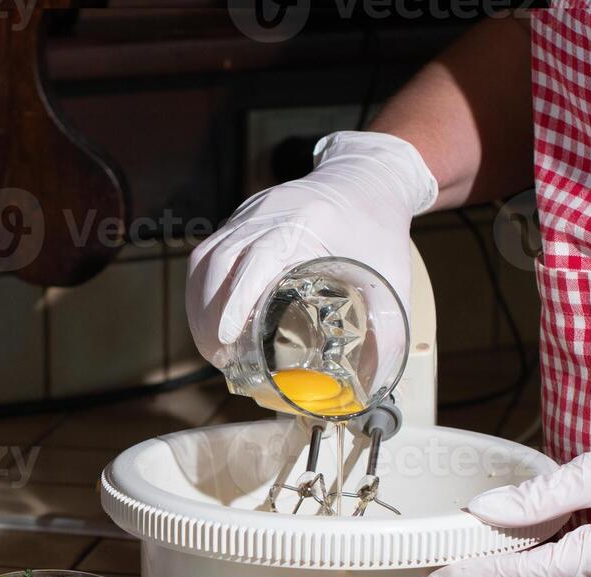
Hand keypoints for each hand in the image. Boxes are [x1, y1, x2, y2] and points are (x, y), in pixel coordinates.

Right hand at [185, 131, 436, 365]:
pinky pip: (207, 254)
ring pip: (205, 258)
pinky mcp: (239, 221)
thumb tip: (375, 383)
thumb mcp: (391, 275)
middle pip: (220, 260)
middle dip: (210, 314)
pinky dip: (202, 290)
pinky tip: (208, 319)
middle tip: (219, 357)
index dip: (238, 299)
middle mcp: (270, 212)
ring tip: (210, 346)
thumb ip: (386, 327)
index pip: (258, 257)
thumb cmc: (380, 228)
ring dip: (199, 306)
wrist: (367, 179)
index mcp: (309, 221)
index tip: (225, 337)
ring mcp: (249, 213)